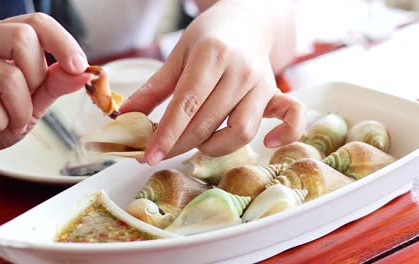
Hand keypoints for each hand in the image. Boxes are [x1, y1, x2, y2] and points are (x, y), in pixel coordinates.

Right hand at [0, 13, 90, 166]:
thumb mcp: (33, 101)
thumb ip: (55, 84)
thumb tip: (84, 73)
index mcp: (2, 39)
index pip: (37, 23)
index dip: (62, 42)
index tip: (79, 67)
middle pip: (21, 38)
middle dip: (37, 78)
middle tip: (29, 100)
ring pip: (8, 76)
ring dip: (21, 110)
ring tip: (12, 120)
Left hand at [120, 0, 304, 164]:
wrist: (248, 20)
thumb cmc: (210, 37)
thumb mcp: (179, 54)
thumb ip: (155, 86)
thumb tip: (127, 114)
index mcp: (212, 55)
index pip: (186, 104)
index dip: (166, 134)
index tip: (148, 155)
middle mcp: (240, 71)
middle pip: (208, 123)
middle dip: (180, 144)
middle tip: (162, 151)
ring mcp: (262, 84)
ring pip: (242, 131)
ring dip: (215, 146)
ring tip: (198, 140)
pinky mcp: (277, 93)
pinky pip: (291, 117)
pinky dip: (285, 135)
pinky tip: (267, 143)